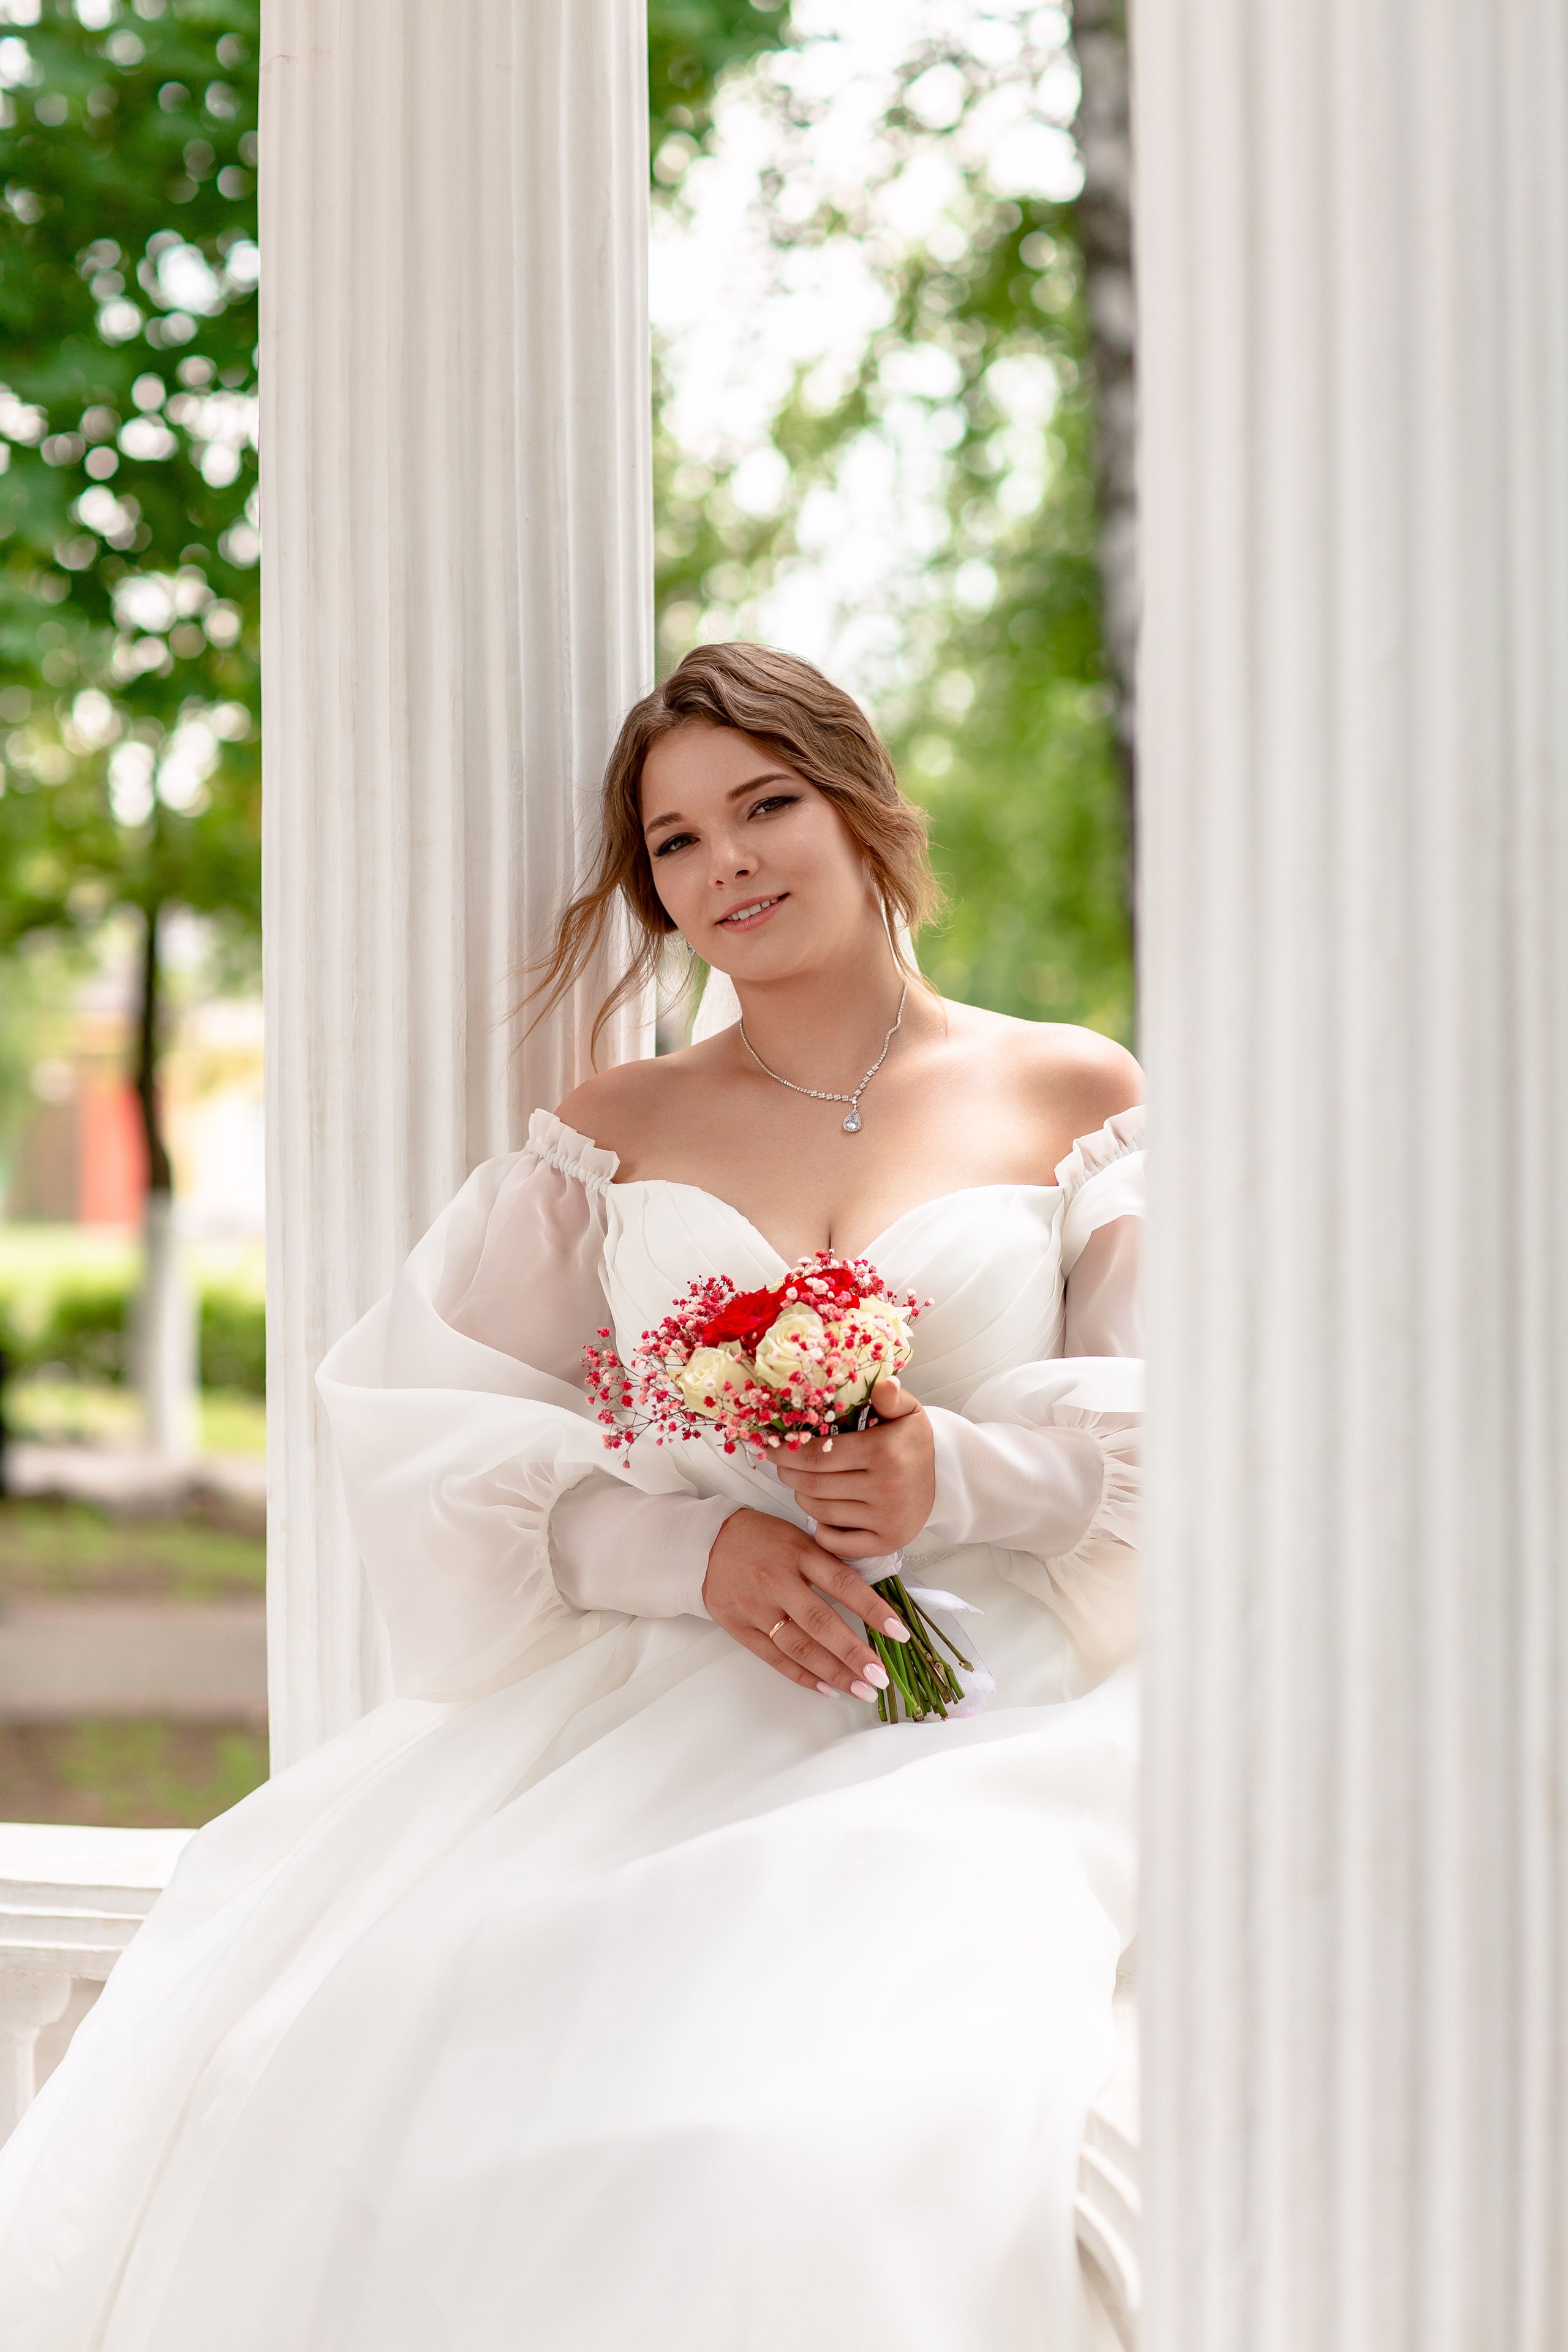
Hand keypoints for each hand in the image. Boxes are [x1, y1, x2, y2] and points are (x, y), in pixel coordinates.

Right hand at [702, 1505, 911, 1702]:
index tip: (898, 1632)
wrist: (704, 1544)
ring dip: (833, 1672)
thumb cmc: (760, 1538)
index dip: (873, 1609)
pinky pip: (775, 1658)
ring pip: (799, 1647)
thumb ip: (827, 1563)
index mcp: (798, 1553)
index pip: (843, 1583)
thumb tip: (870, 1598)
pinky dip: (802, 1675)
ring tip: (861, 1689)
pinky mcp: (741, 1627)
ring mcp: (757, 1607)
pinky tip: (827, 1688)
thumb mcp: (797, 1536)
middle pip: (821, 1622)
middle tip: (881, 1676)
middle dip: (853, 1653)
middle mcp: (778, 1581)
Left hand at [771, 1377, 934, 1559]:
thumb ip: (890, 1396)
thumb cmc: (910, 1444)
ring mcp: (887, 1519)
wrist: (941, 1483)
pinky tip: (819, 1513)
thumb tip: (883, 1383)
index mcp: (885, 1451)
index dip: (788, 1451)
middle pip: (814, 1484)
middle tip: (780, 1464)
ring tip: (799, 1483)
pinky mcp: (887, 1543)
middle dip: (788, 1474)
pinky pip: (837, 1542)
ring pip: (820, 1511)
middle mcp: (887, 1488)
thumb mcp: (906, 1411)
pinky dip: (820, 1530)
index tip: (772, 1447)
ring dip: (801, 1497)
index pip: (819, 1454)